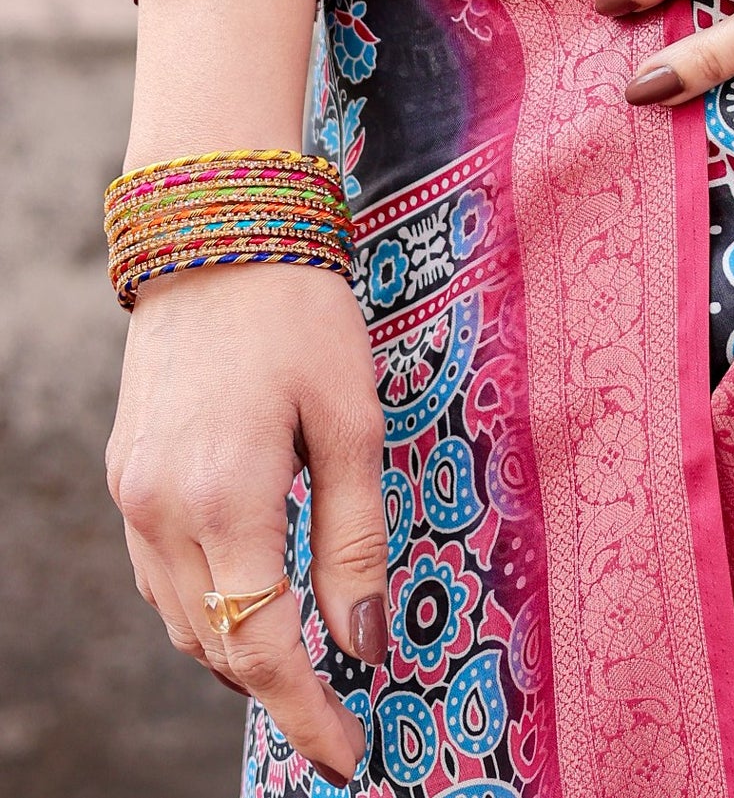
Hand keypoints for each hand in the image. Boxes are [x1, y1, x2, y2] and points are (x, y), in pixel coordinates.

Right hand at [107, 262, 385, 786]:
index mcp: (226, 500)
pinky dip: (207, 606)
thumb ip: (356, 537)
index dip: (308, 713)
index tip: (349, 756)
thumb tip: (363, 641)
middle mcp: (163, 511)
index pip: (265, 647)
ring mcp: (134, 495)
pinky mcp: (127, 475)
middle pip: (219, 645)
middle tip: (340, 716)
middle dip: (278, 689)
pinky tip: (253, 600)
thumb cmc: (300, 313)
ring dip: (240, 651)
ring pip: (183, 620)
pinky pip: (161, 577)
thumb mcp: (353, 421)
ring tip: (304, 668)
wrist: (216, 232)